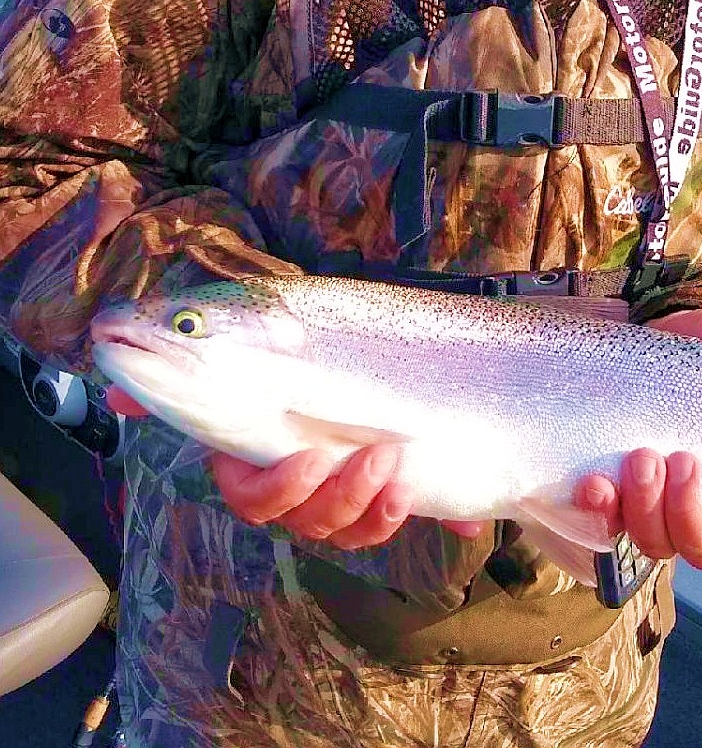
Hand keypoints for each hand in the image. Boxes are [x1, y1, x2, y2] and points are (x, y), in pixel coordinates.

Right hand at [105, 387, 482, 550]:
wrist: (355, 352)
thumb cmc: (293, 350)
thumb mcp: (245, 345)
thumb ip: (179, 369)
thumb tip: (112, 389)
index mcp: (257, 460)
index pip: (252, 497)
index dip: (278, 488)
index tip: (309, 458)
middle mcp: (295, 489)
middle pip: (305, 521)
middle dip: (336, 496)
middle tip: (370, 455)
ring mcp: (336, 498)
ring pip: (343, 528)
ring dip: (370, 500)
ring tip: (395, 456)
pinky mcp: (377, 499)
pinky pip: (384, 523)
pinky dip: (401, 509)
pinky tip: (418, 485)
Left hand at [573, 307, 701, 569]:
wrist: (650, 333)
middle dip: (691, 516)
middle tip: (681, 462)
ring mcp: (656, 508)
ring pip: (657, 544)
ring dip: (647, 510)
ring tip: (642, 457)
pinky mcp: (613, 497)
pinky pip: (603, 525)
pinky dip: (598, 510)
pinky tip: (595, 484)